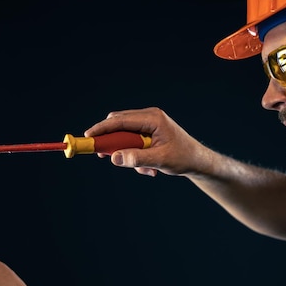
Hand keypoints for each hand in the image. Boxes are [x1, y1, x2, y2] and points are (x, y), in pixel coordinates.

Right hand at [85, 107, 211, 176]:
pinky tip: (149, 168)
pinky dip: (135, 155)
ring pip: (124, 135)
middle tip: (104, 156)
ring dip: (128, 153)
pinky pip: (132, 141)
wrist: (198, 161)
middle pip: (118, 124)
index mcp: (153, 118)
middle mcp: (149, 116)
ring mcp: (149, 123)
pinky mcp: (149, 131)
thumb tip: (113, 157)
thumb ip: (136, 158)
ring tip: (145, 169)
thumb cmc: (183, 158)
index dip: (101, 129)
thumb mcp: (159, 160)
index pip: (120, 121)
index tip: (87, 137)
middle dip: (113, 143)